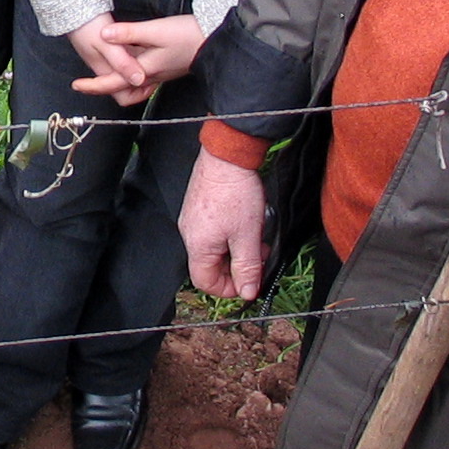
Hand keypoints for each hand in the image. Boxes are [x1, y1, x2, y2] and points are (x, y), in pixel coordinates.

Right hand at [66, 14, 146, 106]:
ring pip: (126, 71)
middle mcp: (105, 67)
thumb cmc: (86, 24)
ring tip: (152, 60)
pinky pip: (124, 58)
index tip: (152, 85)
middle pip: (126, 86)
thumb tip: (138, 80)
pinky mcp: (107, 47)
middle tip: (155, 75)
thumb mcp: (108, 45)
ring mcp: (105, 57)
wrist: (73, 7)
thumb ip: (123, 63)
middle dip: (141, 83)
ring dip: (139, 68)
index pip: (123, 97)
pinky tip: (142, 47)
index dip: (139, 95)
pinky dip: (134, 56)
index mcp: (105, 71)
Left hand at [73, 13, 204, 104]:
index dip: (93, 85)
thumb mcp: (155, 30)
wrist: (216, 38)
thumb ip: (128, 33)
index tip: (77, 85)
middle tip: (88, 80)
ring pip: (133, 83)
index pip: (113, 83)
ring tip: (105, 70)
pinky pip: (143, 75)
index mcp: (146, 70)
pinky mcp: (166, 66)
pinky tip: (129, 58)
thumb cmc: (188, 35)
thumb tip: (104, 35)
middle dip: (105, 86)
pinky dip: (131, 71)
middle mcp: (152, 76)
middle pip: (123, 89)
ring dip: (118, 80)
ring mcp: (160, 73)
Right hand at [181, 147, 266, 298]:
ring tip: (255, 237)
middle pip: (210, 266)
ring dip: (237, 249)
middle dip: (237, 266)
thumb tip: (247, 292)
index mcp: (198, 246)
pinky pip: (213, 232)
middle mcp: (190, 235)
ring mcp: (192, 220)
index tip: (249, 282)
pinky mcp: (198, 207)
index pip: (206, 282)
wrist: (227, 155)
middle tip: (259, 256)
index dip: (229, 288)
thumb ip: (247, 267)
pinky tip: (245, 222)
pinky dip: (231, 234)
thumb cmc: (235, 192)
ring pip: (214, 248)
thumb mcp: (248, 235)